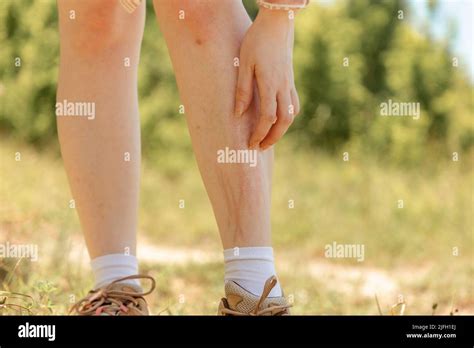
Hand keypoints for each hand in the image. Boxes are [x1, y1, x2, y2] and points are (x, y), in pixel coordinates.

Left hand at [234, 7, 299, 149]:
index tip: (250, 143)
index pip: (267, 117)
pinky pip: (294, 104)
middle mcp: (283, 87)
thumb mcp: (244, 64)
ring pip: (291, 114)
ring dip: (281, 130)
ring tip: (269, 138)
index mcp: (270, 84)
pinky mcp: (291, 80)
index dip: (259, 133)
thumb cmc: (257, 41)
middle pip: (284, 121)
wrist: (277, 24)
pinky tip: (279, 120)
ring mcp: (289, 84)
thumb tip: (238, 114)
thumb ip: (242, 90)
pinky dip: (288, 117)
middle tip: (261, 148)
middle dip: (273, 138)